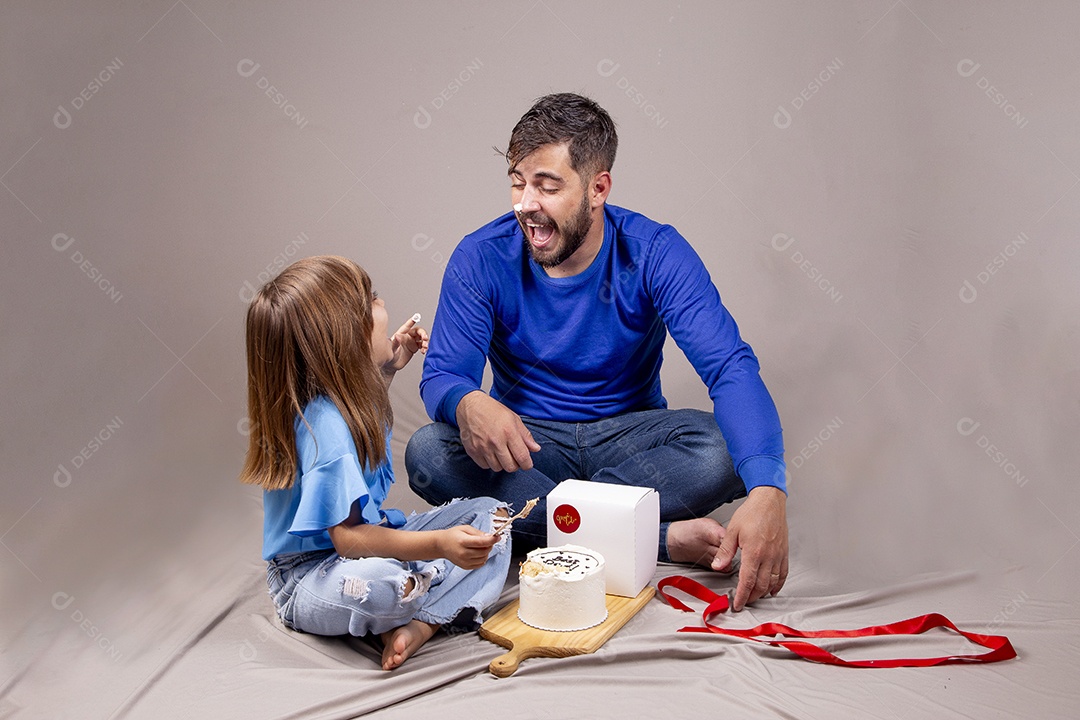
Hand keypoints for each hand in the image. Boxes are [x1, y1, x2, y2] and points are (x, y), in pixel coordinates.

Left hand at [384, 315, 428, 373]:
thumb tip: (398, 336)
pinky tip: (424, 351)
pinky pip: (422, 346)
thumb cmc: (389, 356)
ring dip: (425, 342)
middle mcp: (407, 337)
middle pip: (418, 332)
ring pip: (422, 338)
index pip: (407, 326)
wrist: (391, 365)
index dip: (411, 321)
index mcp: (401, 334)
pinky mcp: (414, 348)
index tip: (416, 317)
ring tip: (425, 348)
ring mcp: (411, 342)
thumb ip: (395, 343)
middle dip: (423, 334)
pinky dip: (425, 348)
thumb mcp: (391, 349)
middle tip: (425, 339)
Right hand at [437, 525, 498, 568]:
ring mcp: (464, 561)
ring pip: (483, 558)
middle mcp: (463, 553)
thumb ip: (478, 533)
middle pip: (484, 551)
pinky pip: (480, 564)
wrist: (441, 545)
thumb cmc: (453, 535)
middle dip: (489, 545)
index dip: (492, 540)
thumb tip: (490, 537)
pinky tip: (477, 552)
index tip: (498, 536)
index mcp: (463, 541)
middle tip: (487, 540)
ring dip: (486, 552)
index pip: (481, 542)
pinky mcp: (465, 566)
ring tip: (480, 546)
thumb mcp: (465, 529)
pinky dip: (482, 558)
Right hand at [456, 391, 540, 471]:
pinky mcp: (472, 451)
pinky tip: (490, 453)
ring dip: (502, 463)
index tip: (527, 464)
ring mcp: (482, 447)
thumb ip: (525, 435)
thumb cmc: (492, 410)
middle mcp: (495, 441)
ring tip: (501, 453)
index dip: (527, 464)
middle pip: (510, 467)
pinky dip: (489, 463)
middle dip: (515, 464)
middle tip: (514, 457)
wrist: (469, 406)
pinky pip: (484, 466)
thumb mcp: (513, 418)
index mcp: (509, 432)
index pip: (522, 457)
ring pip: (497, 468)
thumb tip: (535, 449)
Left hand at [712, 486, 787, 610]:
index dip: (742, 596)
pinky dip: (778, 584)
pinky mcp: (784, 552)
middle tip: (744, 601)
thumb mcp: (732, 531)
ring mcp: (778, 555)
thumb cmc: (751, 513)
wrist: (769, 501)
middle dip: (752, 597)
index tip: (737, 604)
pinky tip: (773, 588)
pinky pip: (783, 573)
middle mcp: (768, 556)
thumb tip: (717, 566)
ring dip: (764, 592)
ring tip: (755, 596)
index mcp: (754, 552)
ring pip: (773, 582)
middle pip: (761, 586)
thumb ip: (725, 551)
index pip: (747, 581)